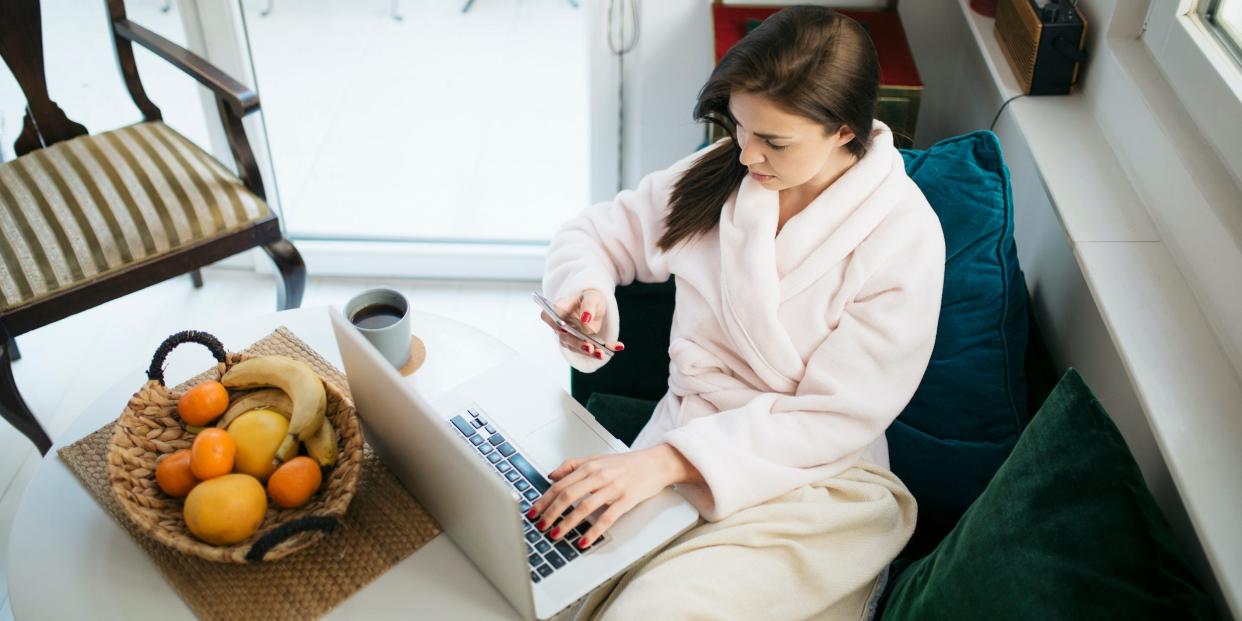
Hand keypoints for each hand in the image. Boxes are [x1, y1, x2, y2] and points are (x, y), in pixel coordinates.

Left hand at [526, 445, 691, 549]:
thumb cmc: (627, 463)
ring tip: (555, 535)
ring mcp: (613, 488)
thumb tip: (551, 475)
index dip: (544, 499)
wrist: (656, 463)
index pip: (560, 484)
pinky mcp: (626, 500)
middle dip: (550, 513)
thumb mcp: (598, 459)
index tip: (534, 511)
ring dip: (566, 523)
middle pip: (568, 495)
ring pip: (584, 508)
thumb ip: (573, 465)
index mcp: (589, 466)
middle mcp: (599, 475)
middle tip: (540, 526)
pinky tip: (583, 540)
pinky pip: (606, 518)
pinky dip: (593, 531)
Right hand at [539, 289, 623, 358]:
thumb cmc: (591, 298)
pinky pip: (592, 349)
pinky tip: (619, 346)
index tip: (563, 328)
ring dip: (590, 352)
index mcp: (559, 309)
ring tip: (602, 353)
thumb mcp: (592, 297)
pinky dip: (607, 349)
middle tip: (590, 347)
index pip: (547, 316)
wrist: (597, 305)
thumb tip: (585, 320)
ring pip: (576, 347)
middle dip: (577, 343)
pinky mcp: (582, 344)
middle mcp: (561, 325)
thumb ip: (588, 306)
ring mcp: (570, 337)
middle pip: (564, 337)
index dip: (552, 323)